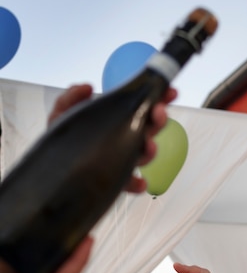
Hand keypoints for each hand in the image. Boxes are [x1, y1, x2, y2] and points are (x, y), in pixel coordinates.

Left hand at [48, 84, 177, 192]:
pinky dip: (137, 183)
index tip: (169, 92)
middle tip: (159, 112)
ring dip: (150, 150)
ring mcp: (120, 163)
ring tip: (148, 145)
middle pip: (148, 130)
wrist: (51, 171)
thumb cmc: (61, 143)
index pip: (142, 110)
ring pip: (143, 155)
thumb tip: (89, 87)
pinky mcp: (113, 183)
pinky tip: (140, 182)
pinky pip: (129, 184)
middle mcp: (123, 143)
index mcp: (117, 124)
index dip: (158, 100)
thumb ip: (71, 98)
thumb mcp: (62, 115)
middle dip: (158, 121)